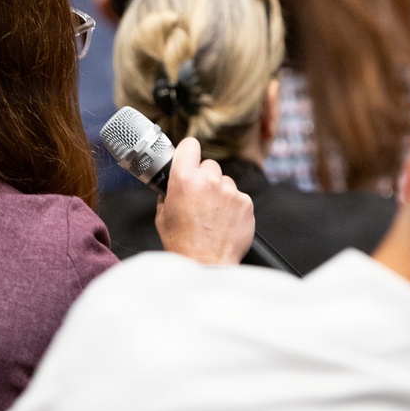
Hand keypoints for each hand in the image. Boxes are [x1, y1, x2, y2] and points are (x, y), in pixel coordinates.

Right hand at [155, 137, 254, 265]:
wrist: (206, 265)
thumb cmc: (182, 244)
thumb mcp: (163, 215)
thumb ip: (168, 193)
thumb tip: (172, 184)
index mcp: (184, 179)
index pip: (190, 145)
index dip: (189, 153)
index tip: (189, 159)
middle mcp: (209, 181)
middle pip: (210, 165)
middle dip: (205, 178)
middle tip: (199, 199)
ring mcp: (230, 191)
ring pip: (225, 182)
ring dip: (220, 193)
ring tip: (212, 215)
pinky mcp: (246, 203)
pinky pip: (238, 197)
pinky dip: (233, 207)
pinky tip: (224, 222)